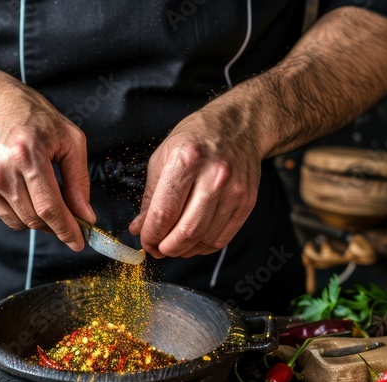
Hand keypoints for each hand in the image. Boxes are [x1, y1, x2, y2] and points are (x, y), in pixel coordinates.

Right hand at [0, 70, 94, 250]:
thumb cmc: (29, 115)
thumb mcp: (67, 138)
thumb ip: (78, 179)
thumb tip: (85, 215)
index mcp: (27, 155)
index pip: (49, 208)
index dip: (67, 230)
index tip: (79, 243)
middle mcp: (1, 172)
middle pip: (35, 220)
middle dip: (55, 224)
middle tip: (66, 214)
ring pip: (18, 223)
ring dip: (35, 217)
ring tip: (37, 190)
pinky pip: (1, 216)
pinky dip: (15, 209)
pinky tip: (16, 184)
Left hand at [130, 105, 262, 257]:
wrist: (240, 125)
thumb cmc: (197, 138)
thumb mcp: (163, 157)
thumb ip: (151, 196)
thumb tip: (139, 228)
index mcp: (186, 160)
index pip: (164, 213)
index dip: (151, 235)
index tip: (145, 241)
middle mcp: (214, 176)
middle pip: (187, 231)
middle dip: (166, 249)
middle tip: (157, 250)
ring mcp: (234, 191)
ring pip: (204, 239)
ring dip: (184, 250)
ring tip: (173, 245)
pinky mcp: (247, 202)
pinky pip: (222, 238)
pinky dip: (203, 247)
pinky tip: (193, 241)